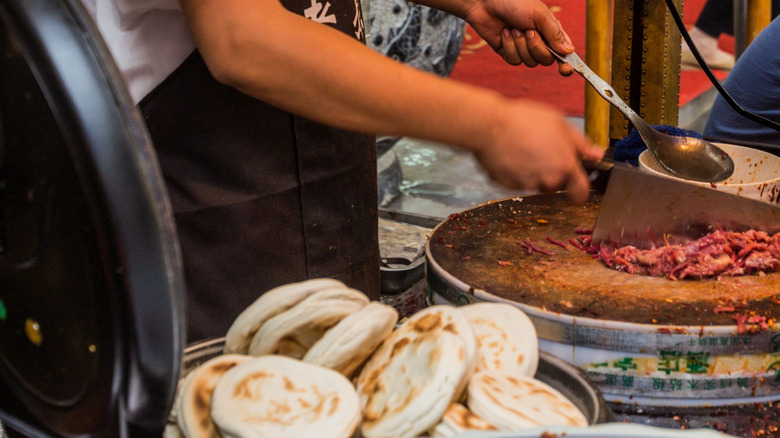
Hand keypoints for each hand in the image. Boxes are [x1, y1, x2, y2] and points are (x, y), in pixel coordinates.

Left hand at [461, 0, 573, 74]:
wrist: (487, 2)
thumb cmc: (515, 2)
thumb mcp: (539, 14)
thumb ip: (554, 33)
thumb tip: (569, 51)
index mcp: (550, 30)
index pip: (563, 52)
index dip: (566, 63)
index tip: (565, 70)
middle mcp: (539, 41)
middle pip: (545, 60)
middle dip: (536, 47)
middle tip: (528, 30)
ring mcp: (523, 48)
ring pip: (529, 62)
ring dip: (520, 45)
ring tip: (513, 28)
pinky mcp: (508, 52)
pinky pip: (514, 60)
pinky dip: (509, 47)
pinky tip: (504, 33)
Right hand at [471, 99, 603, 203]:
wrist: (489, 127)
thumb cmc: (523, 121)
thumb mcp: (559, 123)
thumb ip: (580, 143)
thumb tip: (597, 154)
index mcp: (565, 166)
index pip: (580, 193)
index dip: (580, 191)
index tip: (576, 187)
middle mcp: (547, 180)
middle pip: (554, 185)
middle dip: (550, 172)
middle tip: (539, 151)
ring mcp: (526, 184)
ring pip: (534, 182)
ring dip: (531, 170)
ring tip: (522, 148)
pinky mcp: (508, 185)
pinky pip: (516, 181)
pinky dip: (514, 171)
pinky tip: (510, 153)